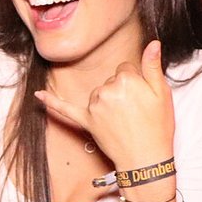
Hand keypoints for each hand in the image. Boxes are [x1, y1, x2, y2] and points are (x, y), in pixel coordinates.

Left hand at [36, 40, 173, 170]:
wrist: (146, 159)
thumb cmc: (158, 126)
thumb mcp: (162, 93)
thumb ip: (153, 66)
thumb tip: (153, 42)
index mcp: (126, 79)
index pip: (126, 69)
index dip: (137, 81)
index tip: (143, 96)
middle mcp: (106, 90)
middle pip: (112, 80)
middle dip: (122, 91)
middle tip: (136, 111)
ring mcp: (94, 106)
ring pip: (99, 92)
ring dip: (108, 101)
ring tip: (124, 120)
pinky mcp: (86, 121)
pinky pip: (65, 109)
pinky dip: (52, 102)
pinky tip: (38, 95)